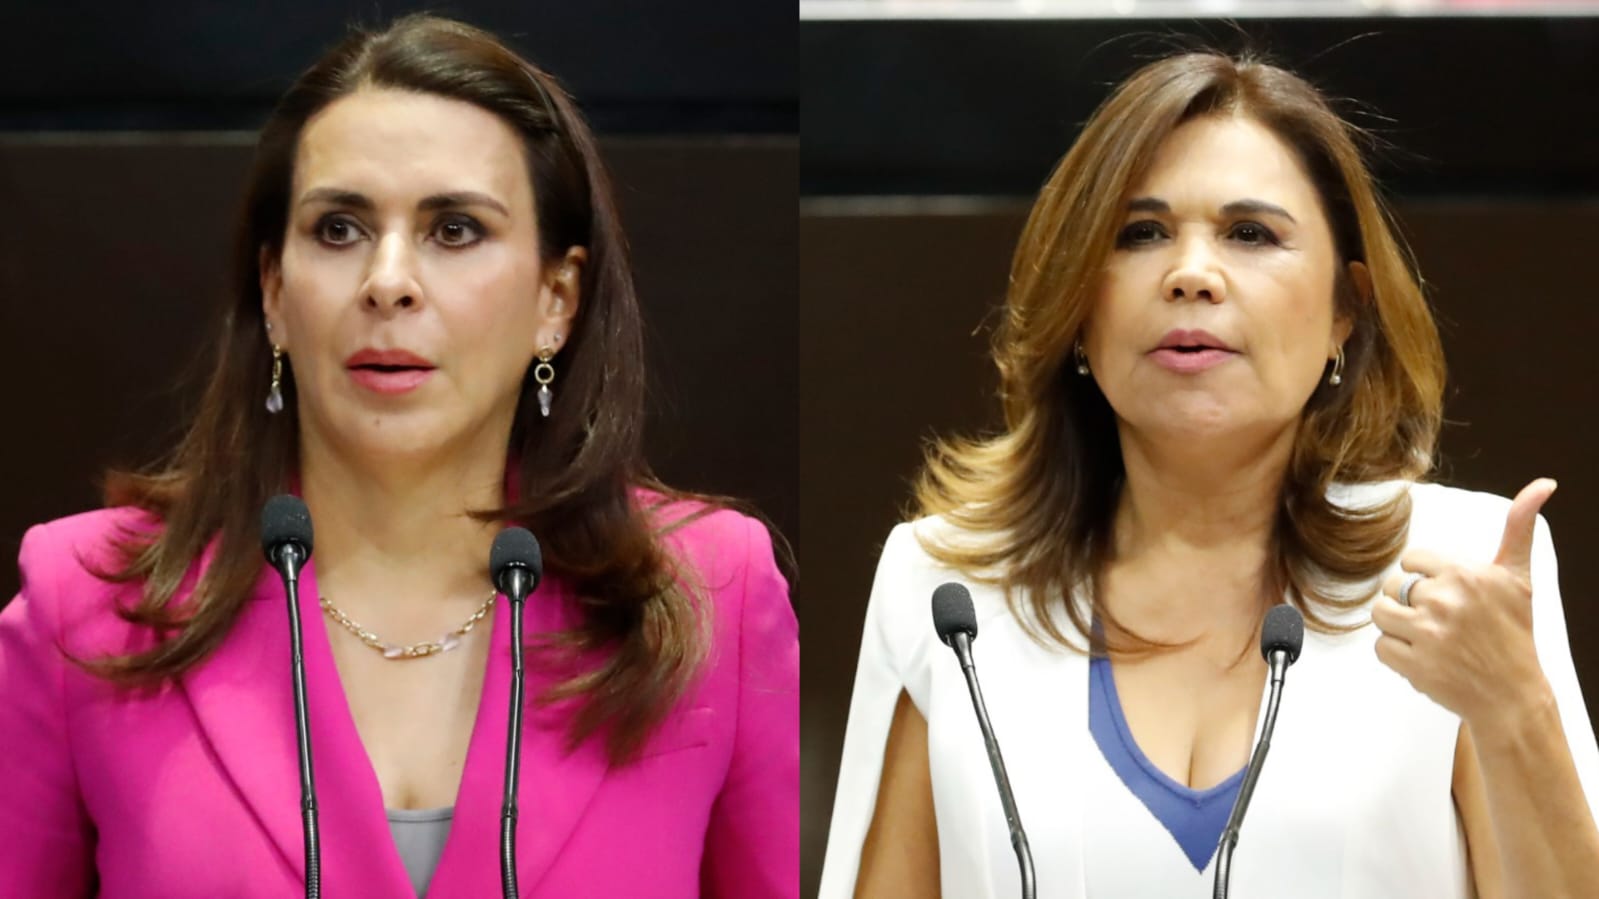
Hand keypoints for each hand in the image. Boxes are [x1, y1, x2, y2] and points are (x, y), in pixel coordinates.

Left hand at [1371, 478, 1556, 728]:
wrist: (1512, 696)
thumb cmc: (1512, 635)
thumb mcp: (1517, 578)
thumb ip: (1518, 528)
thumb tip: (1542, 484)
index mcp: (1466, 575)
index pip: (1412, 560)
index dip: (1425, 578)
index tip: (1446, 594)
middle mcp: (1446, 601)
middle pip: (1392, 586)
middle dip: (1410, 603)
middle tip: (1439, 621)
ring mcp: (1428, 634)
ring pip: (1380, 614)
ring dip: (1397, 627)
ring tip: (1426, 637)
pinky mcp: (1413, 664)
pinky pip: (1380, 647)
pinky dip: (1396, 654)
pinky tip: (1423, 657)